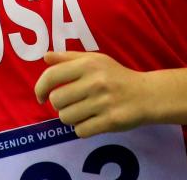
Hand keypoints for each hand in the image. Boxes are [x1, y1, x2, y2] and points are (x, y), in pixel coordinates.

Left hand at [34, 51, 149, 137]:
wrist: (147, 94)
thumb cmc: (116, 76)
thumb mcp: (95, 60)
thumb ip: (68, 58)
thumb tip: (45, 57)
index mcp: (88, 65)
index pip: (51, 76)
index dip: (40, 87)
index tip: (40, 96)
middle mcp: (94, 82)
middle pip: (56, 100)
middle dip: (59, 105)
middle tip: (71, 102)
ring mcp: (102, 103)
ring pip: (66, 117)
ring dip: (71, 117)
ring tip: (82, 111)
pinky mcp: (109, 121)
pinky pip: (80, 130)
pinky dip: (82, 128)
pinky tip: (91, 121)